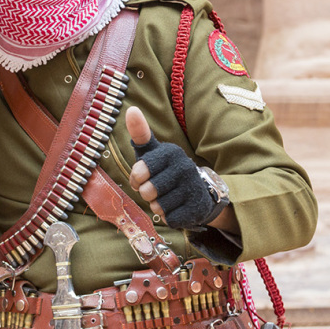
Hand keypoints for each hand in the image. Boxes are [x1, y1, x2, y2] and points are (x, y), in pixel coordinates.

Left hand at [126, 106, 226, 229]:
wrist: (197, 191)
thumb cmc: (164, 170)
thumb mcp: (151, 152)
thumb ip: (140, 133)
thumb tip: (131, 109)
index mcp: (171, 152)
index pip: (139, 171)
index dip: (136, 179)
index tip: (140, 177)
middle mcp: (185, 166)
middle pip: (148, 192)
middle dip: (147, 194)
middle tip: (155, 189)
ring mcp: (193, 187)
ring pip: (158, 207)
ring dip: (158, 206)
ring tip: (168, 197)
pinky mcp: (198, 207)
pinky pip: (169, 219)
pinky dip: (169, 217)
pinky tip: (178, 207)